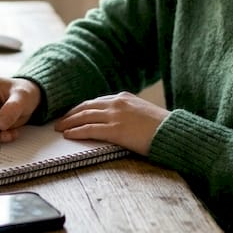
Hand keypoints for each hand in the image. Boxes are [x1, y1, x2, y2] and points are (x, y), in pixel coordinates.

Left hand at [53, 92, 167, 155]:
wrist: (173, 132)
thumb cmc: (161, 127)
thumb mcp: (142, 113)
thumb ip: (127, 113)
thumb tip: (117, 121)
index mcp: (123, 97)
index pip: (95, 101)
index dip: (81, 108)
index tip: (72, 113)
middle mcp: (117, 103)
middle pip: (86, 107)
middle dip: (71, 114)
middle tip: (59, 121)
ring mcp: (115, 116)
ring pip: (84, 117)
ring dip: (69, 122)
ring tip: (59, 128)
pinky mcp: (116, 130)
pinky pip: (90, 130)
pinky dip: (77, 131)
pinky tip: (68, 135)